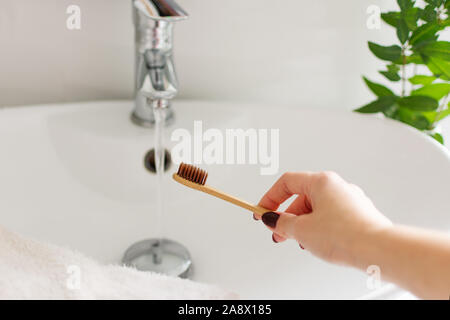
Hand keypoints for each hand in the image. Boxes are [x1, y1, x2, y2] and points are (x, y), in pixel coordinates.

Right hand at [255, 172, 391, 265]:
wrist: (379, 250)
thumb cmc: (347, 234)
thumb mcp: (302, 230)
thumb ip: (282, 223)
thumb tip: (273, 220)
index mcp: (321, 182)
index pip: (287, 183)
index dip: (270, 198)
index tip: (262, 211)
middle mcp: (337, 187)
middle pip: (301, 197)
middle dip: (286, 217)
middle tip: (278, 232)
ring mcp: (349, 200)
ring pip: (316, 209)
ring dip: (302, 225)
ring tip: (300, 242)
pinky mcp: (357, 215)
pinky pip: (330, 218)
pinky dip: (319, 228)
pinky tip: (318, 243)